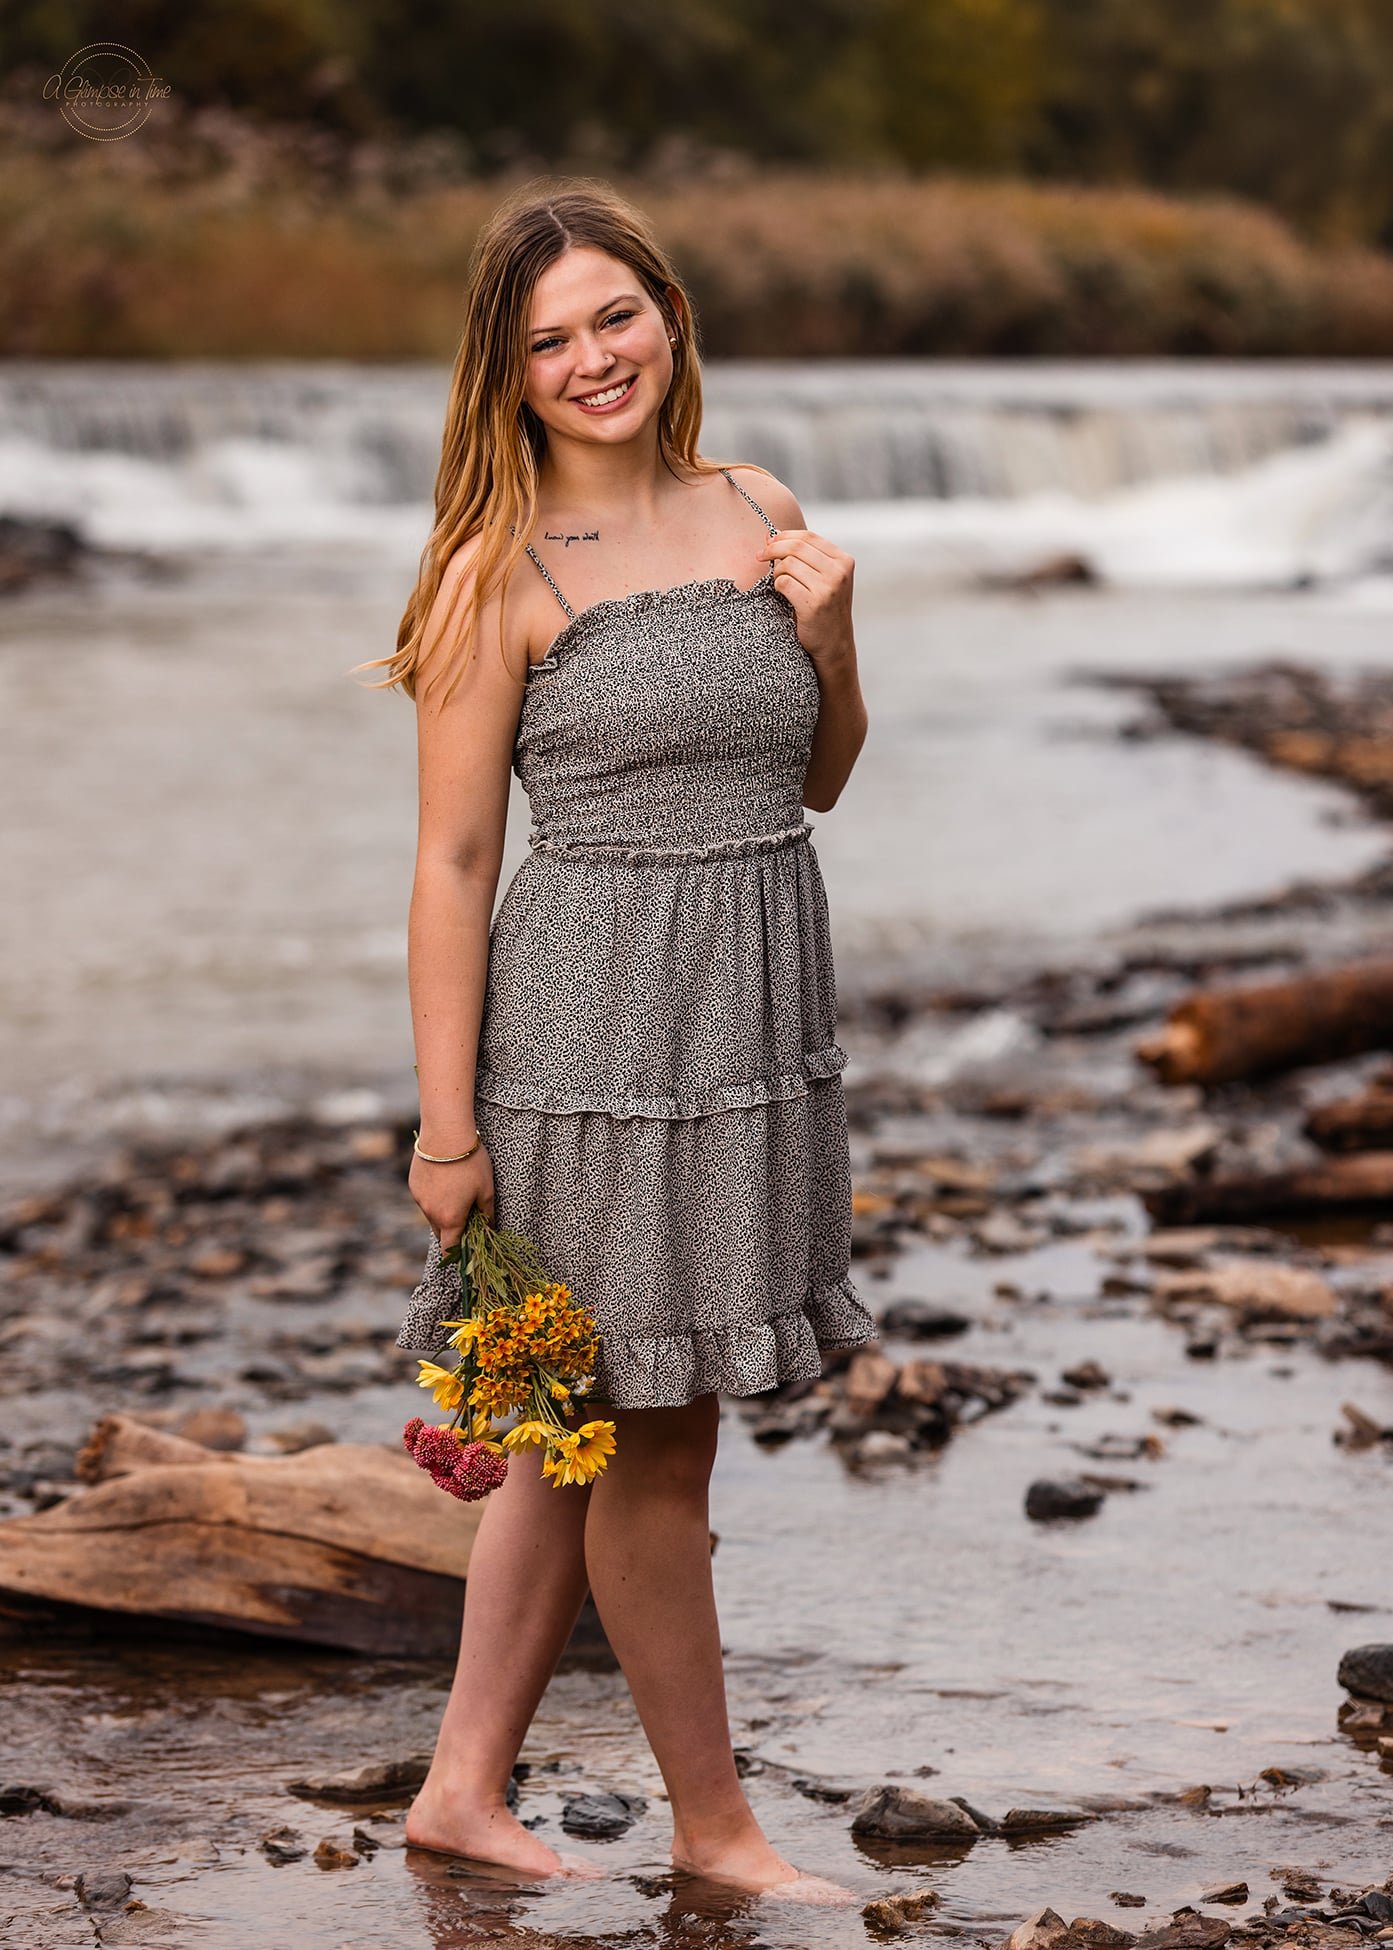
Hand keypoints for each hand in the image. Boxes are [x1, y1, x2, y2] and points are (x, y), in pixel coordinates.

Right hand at [409, 1143, 494, 1254]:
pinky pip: (424, 1198)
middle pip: (440, 1232)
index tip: (467, 1250)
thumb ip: (487, 1213)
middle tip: (467, 1218)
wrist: (446, 1133)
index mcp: (450, 1219)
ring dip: (443, 1212)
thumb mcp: (486, 1189)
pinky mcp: (413, 1184)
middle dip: (453, 1231)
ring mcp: (419, 1198)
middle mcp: (430, 1213)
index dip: (458, 1254)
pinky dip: (434, 1197)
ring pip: (431, 1214)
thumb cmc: (470, 1163)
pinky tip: (444, 1180)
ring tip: (457, 1193)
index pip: (450, 1249)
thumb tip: (489, 1228)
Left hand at [759, 527, 855, 670]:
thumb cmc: (825, 609)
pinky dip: (777, 586)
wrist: (835, 644)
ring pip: (788, 565)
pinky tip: (783, 595)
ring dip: (776, 572)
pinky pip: (784, 583)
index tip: (768, 542)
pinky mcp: (814, 604)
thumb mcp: (824, 578)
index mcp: (844, 560)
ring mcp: (828, 588)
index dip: (784, 536)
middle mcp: (839, 572)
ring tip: (779, 583)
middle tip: (760, 557)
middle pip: (796, 547)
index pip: (808, 536)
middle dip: (772, 549)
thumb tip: (772, 534)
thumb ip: (804, 557)